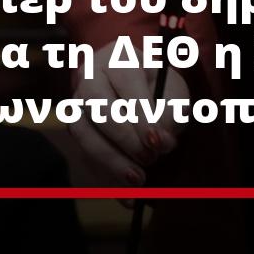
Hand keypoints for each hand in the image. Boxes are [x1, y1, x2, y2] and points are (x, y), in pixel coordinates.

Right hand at [68, 40, 189, 191]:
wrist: (144, 97)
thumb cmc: (162, 92)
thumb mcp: (176, 95)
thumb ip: (171, 113)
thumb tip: (160, 142)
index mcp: (119, 56)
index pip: (124, 78)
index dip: (139, 110)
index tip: (157, 139)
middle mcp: (91, 76)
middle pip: (97, 105)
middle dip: (124, 137)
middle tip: (150, 158)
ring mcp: (78, 105)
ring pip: (85, 133)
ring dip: (112, 161)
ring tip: (140, 180)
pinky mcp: (78, 133)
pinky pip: (86, 157)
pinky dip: (107, 179)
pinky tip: (129, 197)